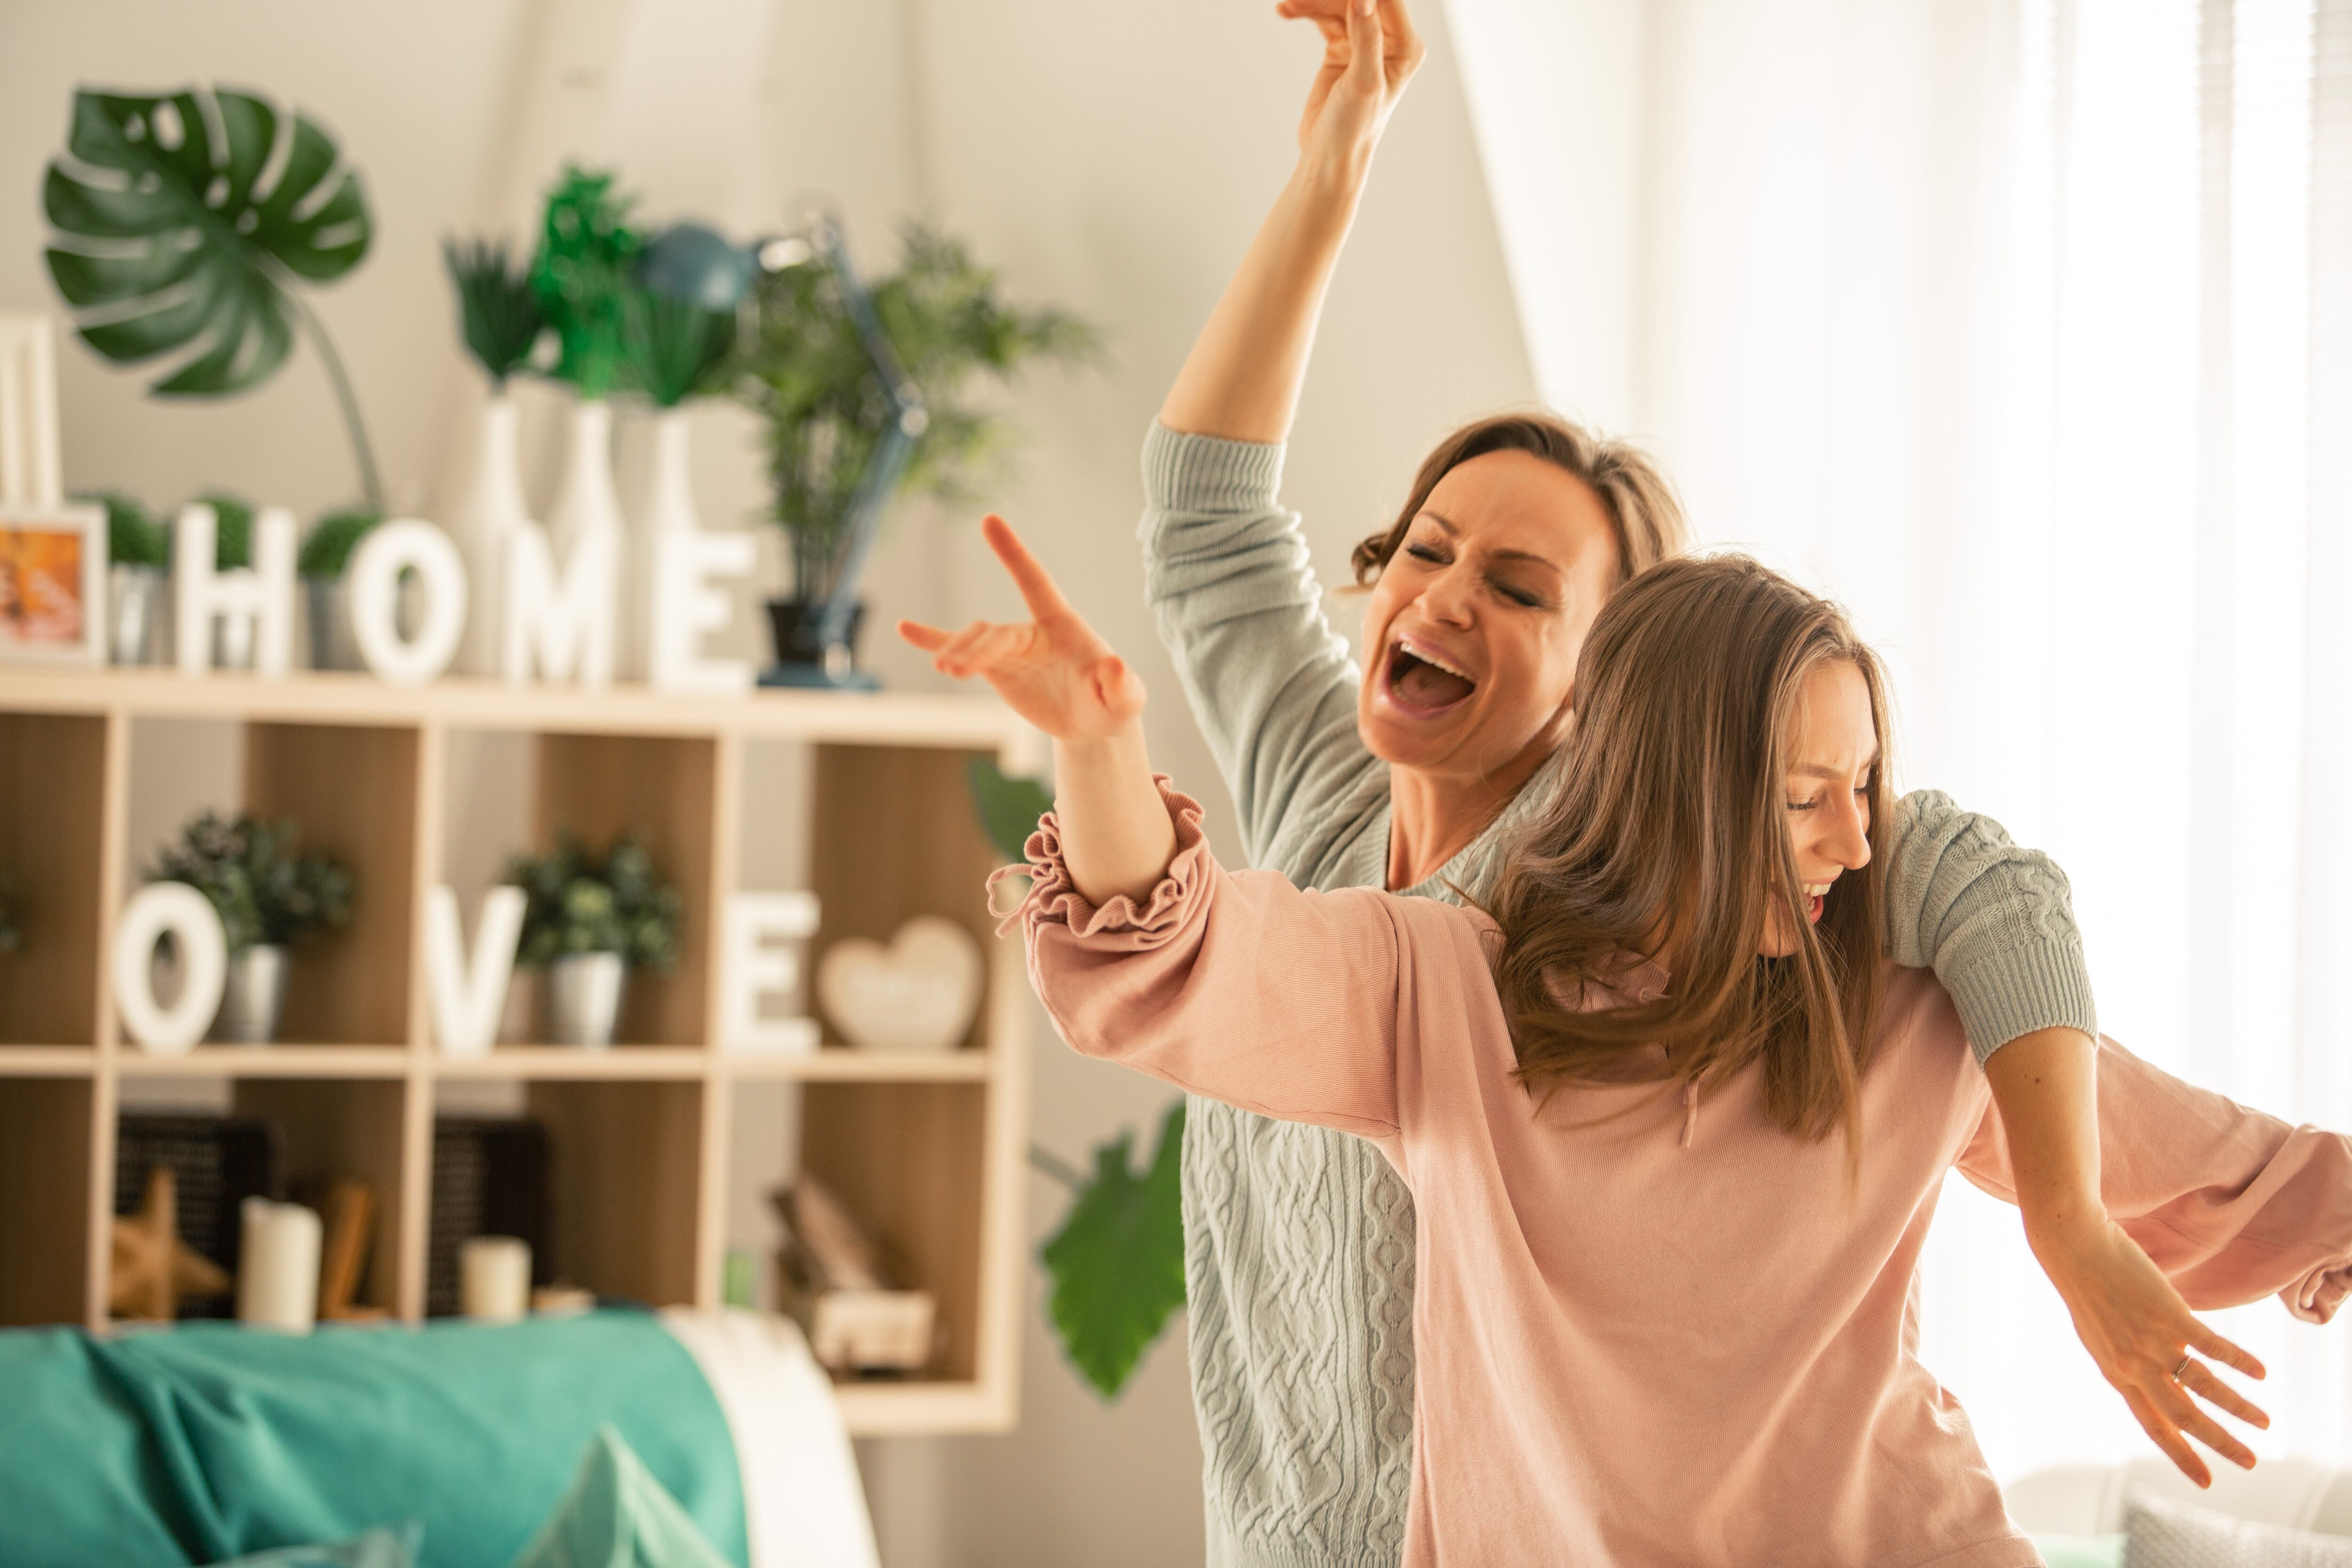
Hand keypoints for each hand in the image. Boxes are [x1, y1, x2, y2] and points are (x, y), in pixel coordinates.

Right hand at [899, 514, 1145, 742]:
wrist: (1094, 723)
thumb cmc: (1113, 703)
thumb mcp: (1127, 699)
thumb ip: (1123, 684)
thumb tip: (1117, 667)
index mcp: (1064, 626)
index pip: (1036, 583)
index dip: (1014, 554)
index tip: (989, 519)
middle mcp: (1033, 631)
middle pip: (999, 631)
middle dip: (978, 648)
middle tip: (957, 668)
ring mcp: (1011, 649)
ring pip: (976, 640)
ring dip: (957, 651)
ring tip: (945, 668)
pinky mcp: (996, 669)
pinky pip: (959, 651)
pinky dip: (933, 639)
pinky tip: (905, 629)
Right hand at [1280, 0, 1425, 172]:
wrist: (1330, 154)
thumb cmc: (1354, 128)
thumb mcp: (1363, 83)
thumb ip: (1366, 38)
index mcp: (1406, 47)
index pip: (1387, 1)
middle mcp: (1389, 41)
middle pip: (1359, 1)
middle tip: (1296, 1)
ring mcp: (1364, 42)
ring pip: (1339, 6)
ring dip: (1312, 4)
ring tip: (1286, 8)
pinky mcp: (1342, 47)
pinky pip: (1325, 18)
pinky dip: (1306, 13)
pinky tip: (1286, 12)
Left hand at [2037, 1214, 2269, 1486]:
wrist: (2072, 1248)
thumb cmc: (2084, 1288)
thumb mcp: (2098, 1337)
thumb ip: (2125, 1360)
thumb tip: (2150, 1375)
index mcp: (2117, 1373)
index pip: (2153, 1425)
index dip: (2181, 1455)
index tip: (2206, 1480)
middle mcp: (2135, 1365)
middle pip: (2184, 1417)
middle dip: (2220, 1443)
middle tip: (2250, 1463)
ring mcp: (2153, 1341)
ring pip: (2205, 1387)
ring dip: (2238, 1408)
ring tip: (2264, 1422)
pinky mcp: (2169, 1315)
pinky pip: (2213, 1348)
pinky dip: (2240, 1362)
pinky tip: (2261, 1373)